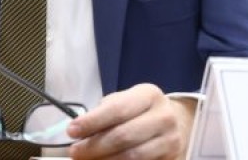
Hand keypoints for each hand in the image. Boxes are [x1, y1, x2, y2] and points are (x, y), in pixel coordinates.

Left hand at [66, 83, 194, 159]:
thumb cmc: (140, 111)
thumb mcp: (125, 102)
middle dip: (94, 146)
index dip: (92, 122)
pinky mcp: (173, 158)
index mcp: (149, 95)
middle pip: (123, 136)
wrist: (176, 122)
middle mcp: (164, 116)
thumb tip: (78, 133)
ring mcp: (171, 140)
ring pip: (132, 157)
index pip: (117, 110)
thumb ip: (104, 114)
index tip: (71, 131)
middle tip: (75, 152)